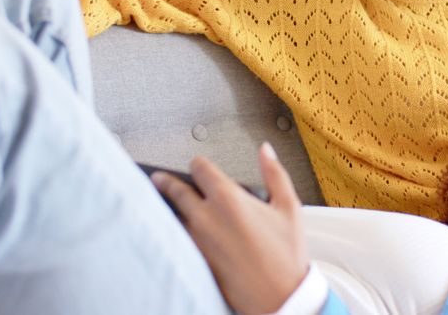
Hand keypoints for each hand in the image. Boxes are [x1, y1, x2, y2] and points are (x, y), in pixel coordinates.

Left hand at [152, 143, 306, 313]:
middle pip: (176, 191)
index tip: (196, 165)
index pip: (200, 169)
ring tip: (163, 204)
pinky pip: (178, 240)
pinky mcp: (194, 260)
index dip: (196, 164)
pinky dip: (175, 232)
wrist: (280, 297)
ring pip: (173, 217)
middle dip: (166, 182)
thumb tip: (265, 151)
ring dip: (169, 209)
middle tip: (158, 179)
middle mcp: (206, 217)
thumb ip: (274, 173)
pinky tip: (177, 232)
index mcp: (228, 198)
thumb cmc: (287, 255)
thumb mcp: (288, 207)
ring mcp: (196, 241)